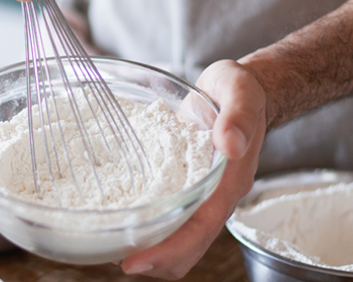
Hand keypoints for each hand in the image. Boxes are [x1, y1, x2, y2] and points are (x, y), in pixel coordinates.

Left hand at [119, 60, 266, 278]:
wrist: (240, 92)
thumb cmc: (240, 92)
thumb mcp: (241, 91)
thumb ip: (239, 116)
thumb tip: (230, 144)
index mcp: (229, 182)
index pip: (200, 228)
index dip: (168, 249)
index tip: (133, 261)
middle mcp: (216, 196)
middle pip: (187, 246)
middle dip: (153, 260)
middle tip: (112, 258)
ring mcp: (201, 196)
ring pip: (178, 239)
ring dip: (149, 249)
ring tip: (111, 246)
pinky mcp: (186, 188)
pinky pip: (169, 218)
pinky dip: (147, 228)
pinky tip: (120, 221)